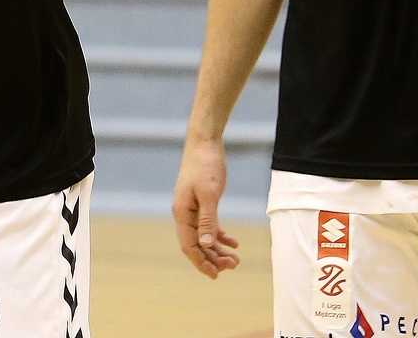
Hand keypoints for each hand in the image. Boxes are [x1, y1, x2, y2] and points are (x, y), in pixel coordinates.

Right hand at [173, 137, 239, 278]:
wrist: (205, 142)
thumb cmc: (206, 165)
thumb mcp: (210, 194)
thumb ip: (207, 220)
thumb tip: (205, 244)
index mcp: (182, 212)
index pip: (189, 245)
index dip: (201, 262)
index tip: (216, 275)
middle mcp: (184, 213)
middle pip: (196, 244)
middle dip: (212, 258)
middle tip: (232, 266)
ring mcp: (192, 208)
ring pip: (203, 236)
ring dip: (217, 249)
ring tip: (235, 260)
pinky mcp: (201, 201)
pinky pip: (208, 225)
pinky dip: (220, 235)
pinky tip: (233, 243)